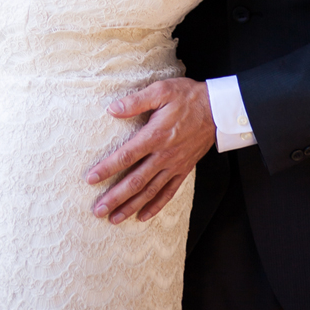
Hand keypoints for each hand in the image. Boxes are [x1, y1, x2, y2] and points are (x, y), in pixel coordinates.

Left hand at [85, 77, 215, 223]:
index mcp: (155, 135)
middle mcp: (164, 155)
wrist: (218, 110)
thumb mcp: (161, 91)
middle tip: (97, 210)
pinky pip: (169, 193)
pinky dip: (155, 206)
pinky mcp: (184, 170)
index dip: (107, 168)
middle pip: (136, 181)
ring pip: (150, 191)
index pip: (126, 156)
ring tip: (114, 218)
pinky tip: (143, 216)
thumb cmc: (187, 97)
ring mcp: (174, 165)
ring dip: (131, 206)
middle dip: (115, 197)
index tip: (91, 179)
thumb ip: (136, 102)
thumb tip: (112, 109)